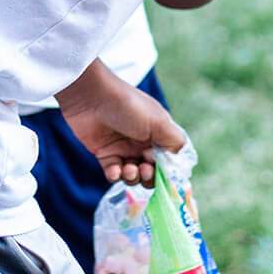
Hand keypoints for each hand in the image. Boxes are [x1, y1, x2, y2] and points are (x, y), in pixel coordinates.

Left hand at [58, 62, 186, 184]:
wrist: (90, 97)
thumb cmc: (128, 105)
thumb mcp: (159, 121)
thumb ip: (175, 142)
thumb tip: (182, 164)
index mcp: (158, 133)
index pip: (170, 160)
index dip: (168, 170)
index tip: (163, 171)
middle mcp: (143, 142)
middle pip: (152, 172)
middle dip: (150, 177)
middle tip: (145, 169)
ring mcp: (123, 149)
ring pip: (134, 176)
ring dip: (133, 177)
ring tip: (129, 169)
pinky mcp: (105, 154)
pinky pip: (114, 174)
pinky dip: (116, 176)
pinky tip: (115, 170)